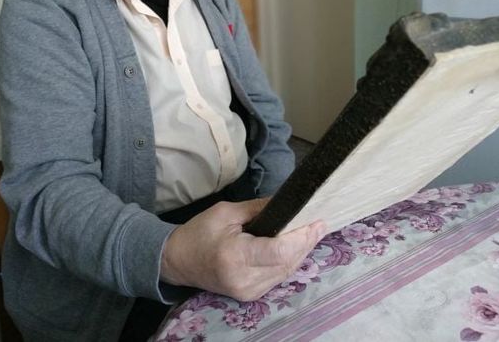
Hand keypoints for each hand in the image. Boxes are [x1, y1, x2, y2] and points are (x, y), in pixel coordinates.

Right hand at [160, 198, 325, 301]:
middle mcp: (244, 279)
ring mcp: (248, 291)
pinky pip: (278, 277)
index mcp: (235, 256)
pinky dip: (289, 261)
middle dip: (306, 242)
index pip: (279, 251)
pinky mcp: (250, 295)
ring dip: (302, 252)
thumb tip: (289, 202)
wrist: (178, 261)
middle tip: (320, 223)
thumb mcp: (226, 212)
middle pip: (288, 262)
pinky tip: (297, 246)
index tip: (317, 221)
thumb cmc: (199, 232)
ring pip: (287, 271)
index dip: (302, 237)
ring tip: (314, 231)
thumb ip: (260, 208)